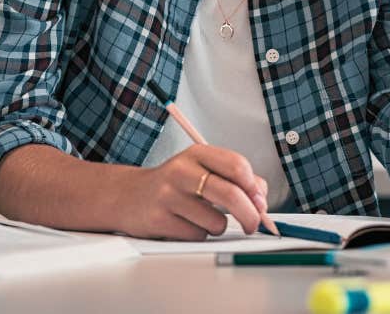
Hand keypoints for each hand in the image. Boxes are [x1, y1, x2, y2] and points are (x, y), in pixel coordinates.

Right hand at [115, 144, 268, 240]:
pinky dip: (198, 234)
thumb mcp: (202, 170)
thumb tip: (261, 201)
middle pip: (231, 194)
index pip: (237, 165)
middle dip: (250, 215)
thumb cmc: (174, 184)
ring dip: (216, 227)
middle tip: (254, 225)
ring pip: (216, 222)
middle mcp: (182, 171)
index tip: (259, 201)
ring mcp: (168, 195)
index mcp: (197, 154)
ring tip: (200, 217)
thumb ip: (234, 179)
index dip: (255, 187)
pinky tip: (184, 224)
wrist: (129, 196)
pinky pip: (197, 236)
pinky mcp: (159, 219)